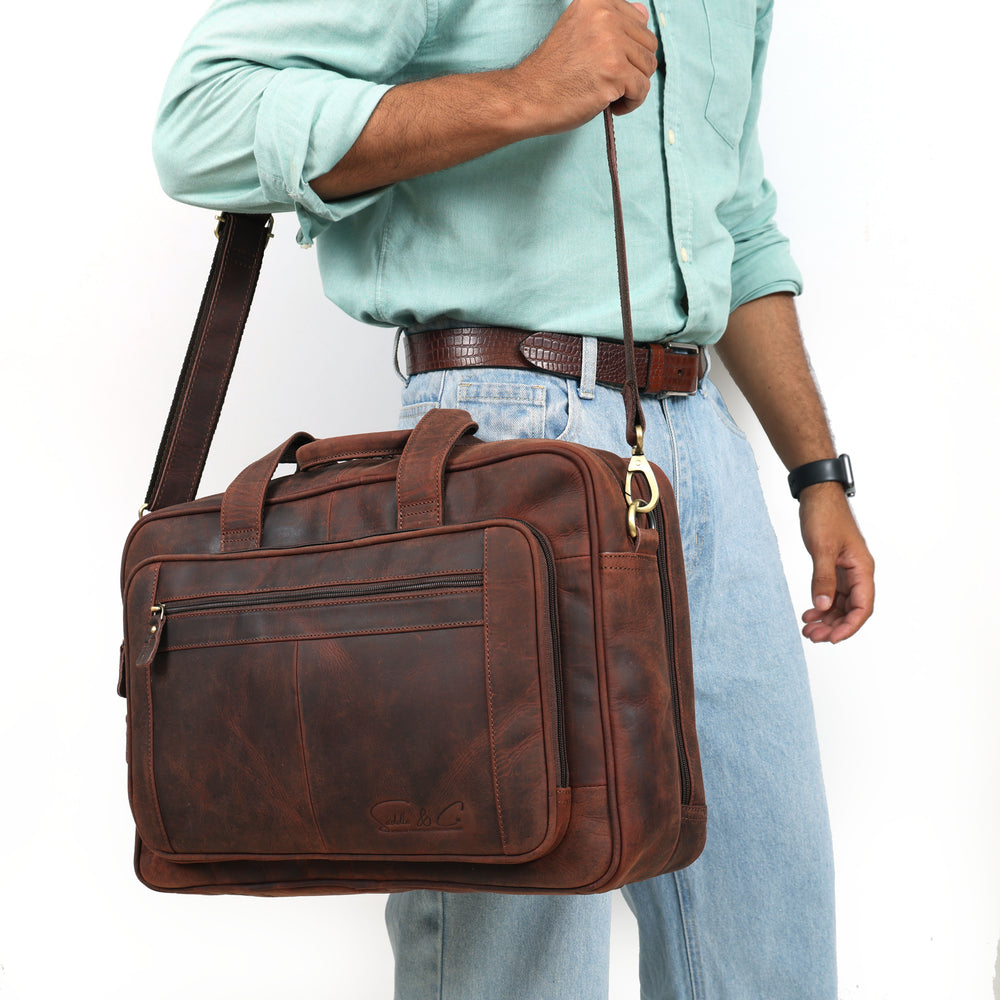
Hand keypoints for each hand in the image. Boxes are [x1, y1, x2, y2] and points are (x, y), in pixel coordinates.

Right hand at [509, 0, 658, 135]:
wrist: (527, 97)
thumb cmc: (552, 72)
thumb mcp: (579, 32)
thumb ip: (612, 21)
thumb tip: (644, 14)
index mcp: (596, 2)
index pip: (638, 21)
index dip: (628, 48)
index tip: (610, 63)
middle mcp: (604, 16)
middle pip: (648, 43)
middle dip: (634, 68)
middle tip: (611, 82)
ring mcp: (610, 43)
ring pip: (648, 66)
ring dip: (633, 87)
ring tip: (610, 95)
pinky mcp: (614, 72)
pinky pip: (642, 89)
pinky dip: (631, 103)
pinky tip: (611, 106)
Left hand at [798, 483, 874, 642]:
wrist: (817, 494)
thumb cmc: (824, 516)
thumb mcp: (822, 548)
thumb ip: (823, 578)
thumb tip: (823, 606)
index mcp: (862, 568)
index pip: (863, 607)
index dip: (849, 626)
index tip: (831, 638)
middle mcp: (858, 572)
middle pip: (852, 609)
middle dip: (834, 626)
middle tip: (812, 636)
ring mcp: (846, 571)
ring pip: (841, 604)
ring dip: (827, 618)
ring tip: (808, 628)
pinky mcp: (835, 567)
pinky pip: (832, 593)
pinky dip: (822, 605)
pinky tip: (809, 612)